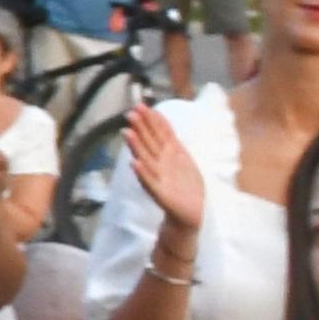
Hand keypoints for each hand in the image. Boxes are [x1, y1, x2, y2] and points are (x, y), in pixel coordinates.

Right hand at [122, 102, 203, 234]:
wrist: (191, 213)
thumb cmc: (187, 187)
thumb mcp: (184, 160)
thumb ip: (172, 143)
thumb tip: (162, 123)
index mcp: (170, 154)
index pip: (160, 133)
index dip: (153, 120)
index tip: (142, 106)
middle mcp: (161, 163)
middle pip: (150, 142)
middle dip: (141, 128)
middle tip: (130, 113)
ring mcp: (159, 177)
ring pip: (146, 159)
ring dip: (136, 147)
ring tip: (127, 133)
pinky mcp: (160, 194)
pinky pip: (150, 182)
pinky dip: (142, 173)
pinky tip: (134, 164)